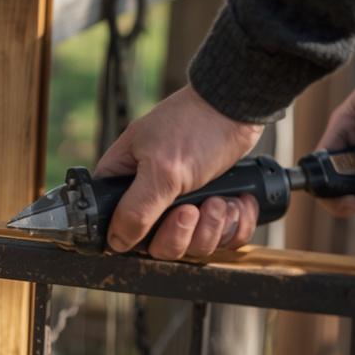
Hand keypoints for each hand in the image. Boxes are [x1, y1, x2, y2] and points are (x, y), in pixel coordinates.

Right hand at [94, 85, 264, 258]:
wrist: (237, 108)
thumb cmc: (194, 127)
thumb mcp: (162, 171)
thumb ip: (136, 210)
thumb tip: (116, 241)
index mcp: (123, 184)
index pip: (117, 230)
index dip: (140, 237)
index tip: (164, 220)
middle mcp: (149, 197)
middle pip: (159, 246)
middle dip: (185, 233)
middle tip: (196, 208)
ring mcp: (181, 204)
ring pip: (193, 245)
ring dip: (214, 228)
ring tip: (223, 201)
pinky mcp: (210, 207)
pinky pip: (221, 237)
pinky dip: (235, 224)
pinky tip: (238, 203)